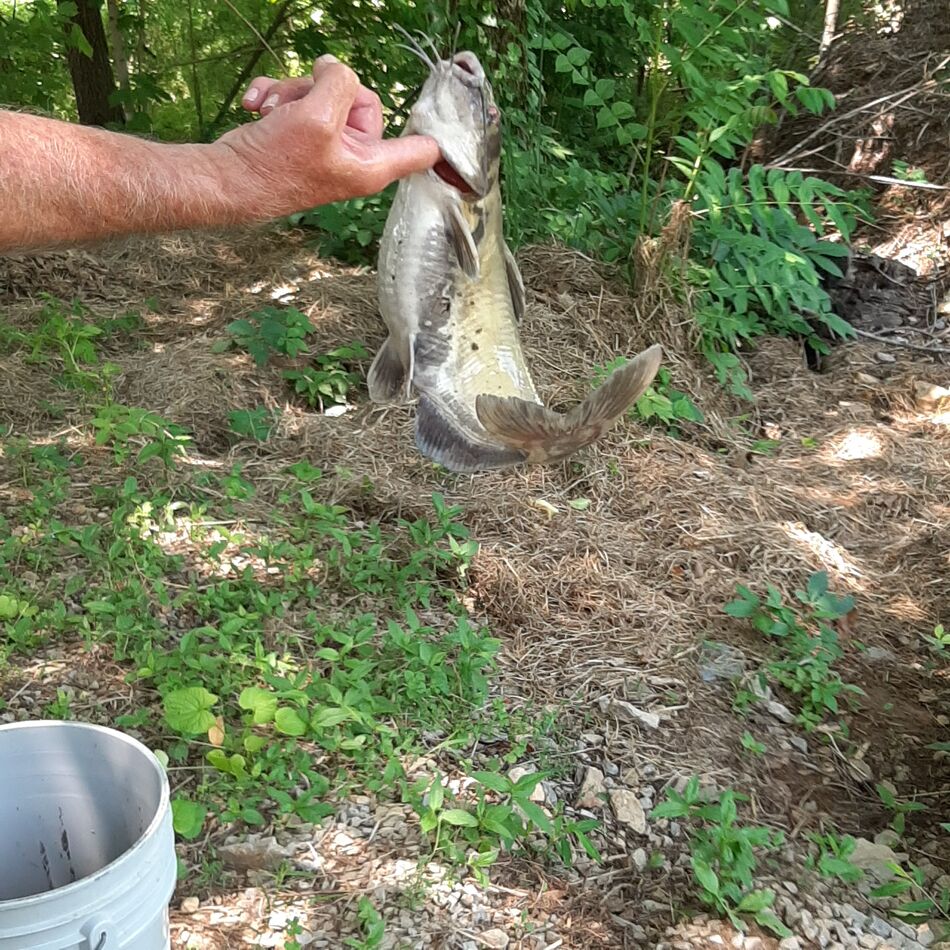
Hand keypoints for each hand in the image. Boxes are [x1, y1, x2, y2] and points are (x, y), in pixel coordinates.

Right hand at [215, 55, 439, 215]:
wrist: (228, 179)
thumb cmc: (275, 163)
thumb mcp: (316, 115)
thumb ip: (339, 83)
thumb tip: (337, 67)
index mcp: (372, 163)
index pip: (421, 150)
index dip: (435, 135)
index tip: (454, 129)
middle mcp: (356, 156)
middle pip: (362, 99)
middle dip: (323, 89)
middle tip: (299, 103)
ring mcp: (330, 146)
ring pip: (326, 94)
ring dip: (293, 91)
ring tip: (272, 108)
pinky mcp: (305, 136)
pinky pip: (303, 100)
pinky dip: (278, 97)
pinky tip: (258, 106)